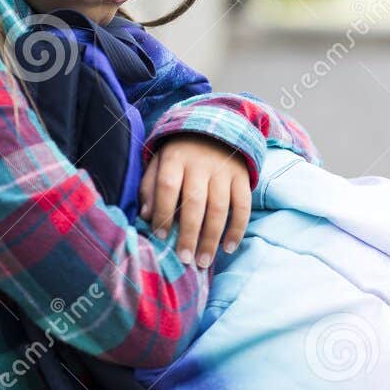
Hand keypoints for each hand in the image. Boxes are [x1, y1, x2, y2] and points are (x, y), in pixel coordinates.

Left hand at [139, 135, 252, 269]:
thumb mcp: (159, 162)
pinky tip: (228, 247)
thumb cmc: (180, 154)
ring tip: (203, 262)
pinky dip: (237, 228)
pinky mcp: (242, 177)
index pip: (168, 186)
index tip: (161, 237)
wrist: (216, 127)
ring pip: (219, 207)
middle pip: (195, 201)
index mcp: (176, 158)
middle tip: (185, 260)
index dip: (164, 212)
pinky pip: (242, 206)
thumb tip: (146, 216)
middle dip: (189, 233)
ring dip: (212, 237)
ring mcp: (225, 171)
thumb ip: (150, 186)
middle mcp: (201, 163)